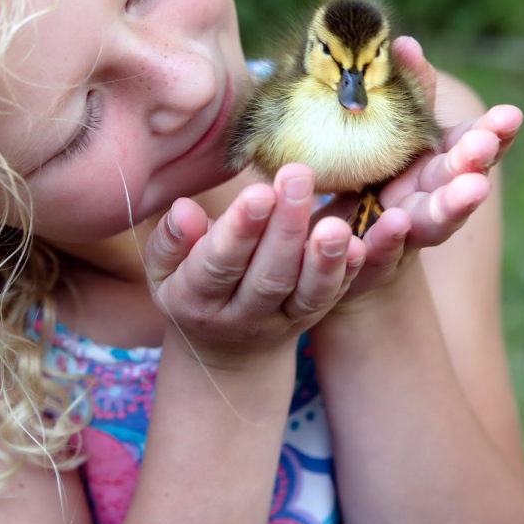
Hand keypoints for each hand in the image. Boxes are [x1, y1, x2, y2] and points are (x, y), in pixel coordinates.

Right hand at [143, 164, 366, 367]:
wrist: (225, 346)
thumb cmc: (190, 285)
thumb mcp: (164, 269)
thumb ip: (171, 241)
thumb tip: (183, 210)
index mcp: (196, 298)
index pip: (219, 263)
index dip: (240, 229)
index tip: (259, 191)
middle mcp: (240, 315)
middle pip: (267, 274)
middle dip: (286, 227)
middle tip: (299, 176)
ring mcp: (279, 320)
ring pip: (305, 293)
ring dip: (324, 258)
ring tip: (336, 223)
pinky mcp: (309, 317)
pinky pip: (329, 298)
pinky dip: (346, 274)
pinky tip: (359, 245)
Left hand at [327, 36, 522, 301]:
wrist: (337, 243)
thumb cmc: (371, 173)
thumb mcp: (390, 130)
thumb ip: (406, 92)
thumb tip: (405, 44)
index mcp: (438, 165)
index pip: (473, 146)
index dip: (493, 134)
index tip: (510, 115)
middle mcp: (431, 200)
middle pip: (459, 182)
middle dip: (474, 163)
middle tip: (486, 146)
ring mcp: (407, 234)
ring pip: (434, 222)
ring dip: (454, 205)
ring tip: (471, 189)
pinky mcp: (373, 260)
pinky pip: (381, 252)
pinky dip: (390, 240)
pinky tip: (395, 224)